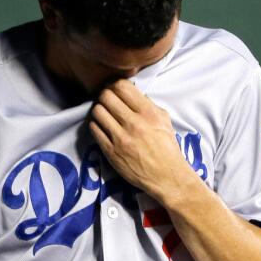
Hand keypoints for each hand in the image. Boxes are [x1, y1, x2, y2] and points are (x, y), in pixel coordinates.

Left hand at [89, 79, 197, 204]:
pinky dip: (95, 125)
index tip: (114, 89)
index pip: (122, 86)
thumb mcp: (164, 121)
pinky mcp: (110, 151)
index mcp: (148, 113)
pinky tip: (102, 127)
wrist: (166, 176)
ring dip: (98, 110)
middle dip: (104, 95)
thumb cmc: (166, 148)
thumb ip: (148, 105)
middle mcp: (134, 123)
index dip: (114, 84)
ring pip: (97, 111)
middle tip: (106, 100)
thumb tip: (131, 93)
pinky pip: (94, 129)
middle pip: (106, 96)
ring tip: (103, 114)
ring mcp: (120, 138)